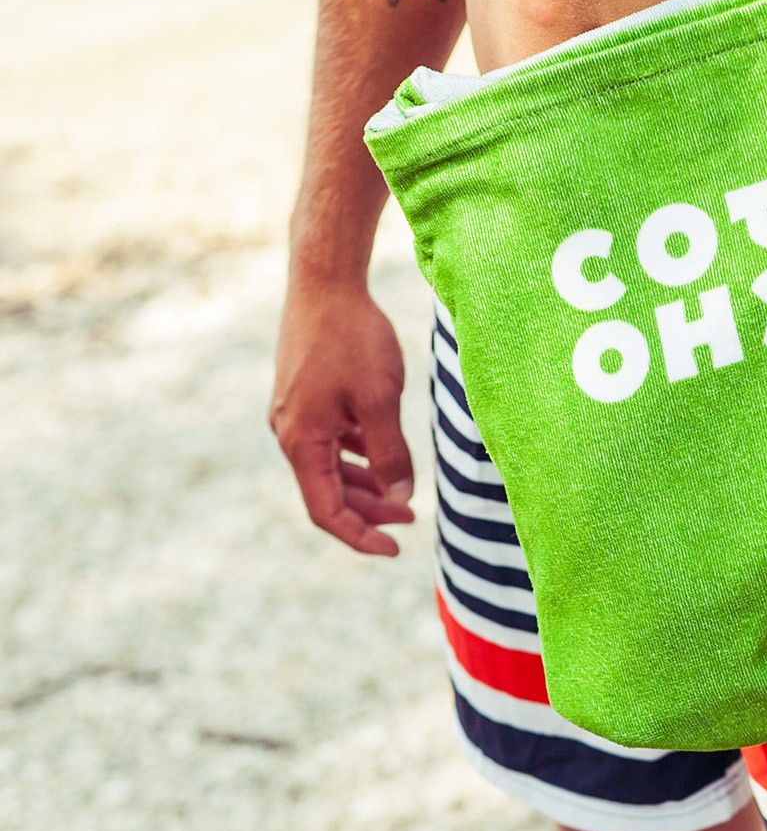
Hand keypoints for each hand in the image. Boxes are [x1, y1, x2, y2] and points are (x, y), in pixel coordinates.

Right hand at [270, 279, 414, 555]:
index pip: (327, 511)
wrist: (325, 281)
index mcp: (302, 441)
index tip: (395, 549)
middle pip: (329, 493)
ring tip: (403, 492)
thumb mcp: (381, 401)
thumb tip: (402, 496)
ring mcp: (296, 414)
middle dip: (370, 511)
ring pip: (331, 467)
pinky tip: (384, 452)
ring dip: (366, 484)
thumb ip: (391, 454)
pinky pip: (332, 441)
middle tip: (411, 517)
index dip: (360, 537)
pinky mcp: (306, 397)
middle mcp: (291, 432)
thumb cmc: (352, 337)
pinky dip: (358, 455)